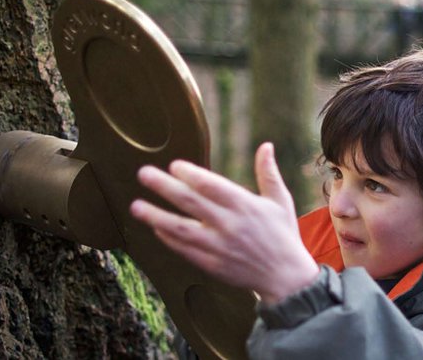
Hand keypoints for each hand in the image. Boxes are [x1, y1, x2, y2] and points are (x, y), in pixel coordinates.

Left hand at [130, 142, 319, 304]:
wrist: (286, 277)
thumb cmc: (283, 234)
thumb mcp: (280, 201)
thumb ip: (268, 173)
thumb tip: (266, 145)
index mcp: (245, 205)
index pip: (211, 186)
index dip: (190, 174)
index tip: (174, 165)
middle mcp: (229, 224)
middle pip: (190, 203)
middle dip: (164, 187)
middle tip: (143, 174)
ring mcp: (219, 247)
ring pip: (181, 229)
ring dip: (156, 216)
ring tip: (135, 206)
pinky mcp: (213, 265)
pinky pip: (185, 251)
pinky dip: (169, 239)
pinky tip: (155, 228)